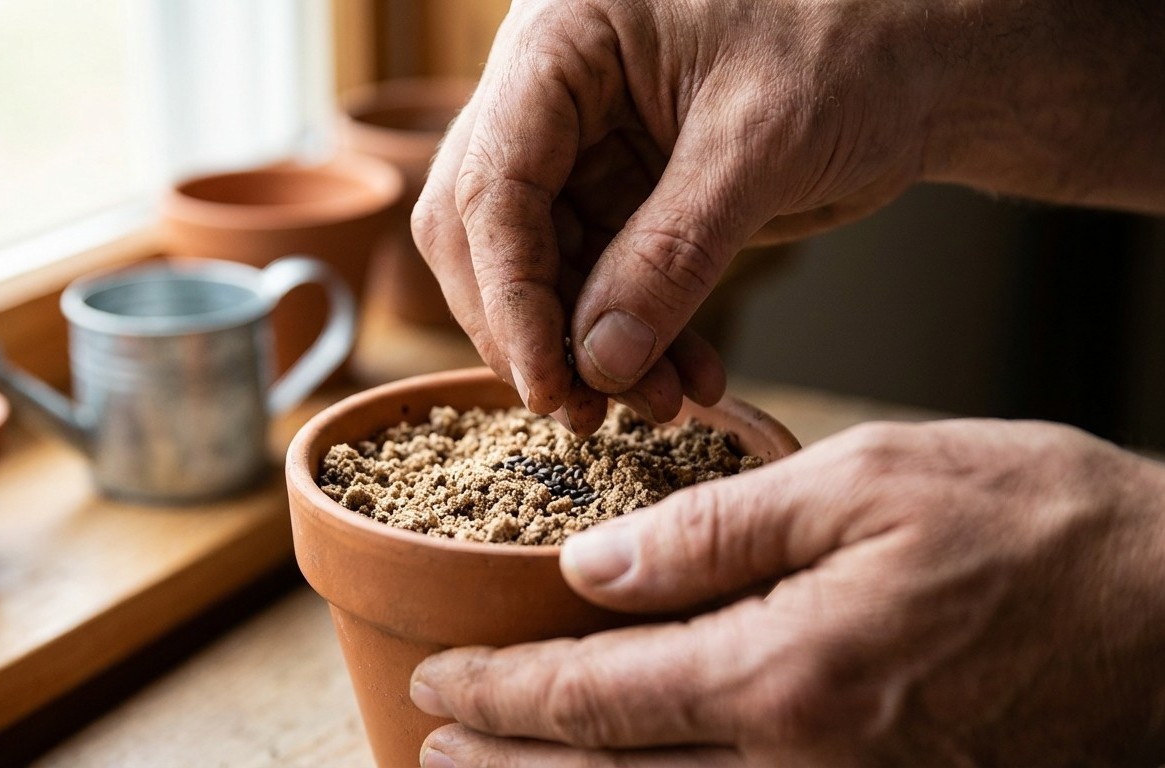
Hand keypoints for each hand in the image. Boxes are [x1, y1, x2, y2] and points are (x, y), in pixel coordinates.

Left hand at [410, 420, 1164, 765]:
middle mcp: (804, 766)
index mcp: (786, 674)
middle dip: (511, 761)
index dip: (508, 689)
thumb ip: (720, 528)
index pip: (598, 695)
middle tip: (432, 742)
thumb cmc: (1042, 530)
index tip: (443, 678)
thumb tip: (597, 562)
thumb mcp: (873, 482)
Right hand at [411, 0, 945, 429]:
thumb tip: (600, 362)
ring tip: (657, 404)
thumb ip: (673, 254)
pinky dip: (637, 339)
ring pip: (544, 271)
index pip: (491, 184)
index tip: (548, 381)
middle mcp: (551, 94)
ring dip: (591, 349)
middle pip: (486, 232)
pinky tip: (685, 378)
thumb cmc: (854, 45)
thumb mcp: (762, 144)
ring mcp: (584, 148)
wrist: (922, 59)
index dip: (510, 295)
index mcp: (559, 42)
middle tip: (584, 408)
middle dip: (533, 329)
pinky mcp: (625, 197)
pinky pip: (603, 284)